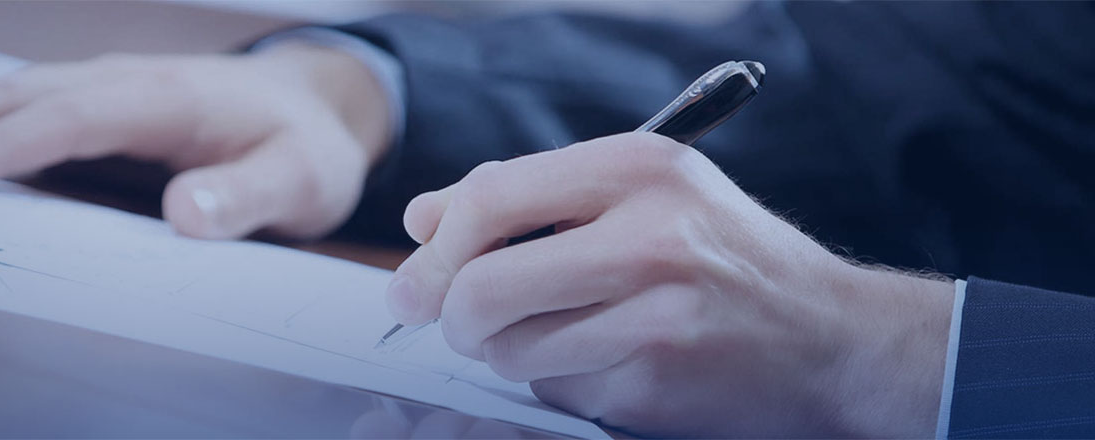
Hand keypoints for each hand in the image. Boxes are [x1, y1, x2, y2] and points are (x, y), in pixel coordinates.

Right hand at [0, 44, 391, 239]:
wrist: (313, 106)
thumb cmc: (303, 149)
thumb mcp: (301, 181)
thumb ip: (250, 197)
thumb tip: (188, 214)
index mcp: (163, 98)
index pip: (69, 119)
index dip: (1, 144)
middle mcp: (116, 82)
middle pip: (11, 97)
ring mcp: (94, 89)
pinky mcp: (82, 106)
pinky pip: (7, 107)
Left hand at [386, 133, 953, 436]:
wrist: (834, 337)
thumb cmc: (722, 258)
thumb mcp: (642, 195)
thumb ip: (530, 199)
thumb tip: (423, 220)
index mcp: (637, 167)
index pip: (488, 198)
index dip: (438, 247)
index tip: (421, 277)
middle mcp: (649, 234)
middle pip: (481, 286)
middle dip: (453, 316)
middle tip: (462, 325)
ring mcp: (654, 312)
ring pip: (508, 347)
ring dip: (510, 353)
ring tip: (558, 336)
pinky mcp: (654, 379)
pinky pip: (554, 389)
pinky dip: (561, 382)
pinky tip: (609, 362)